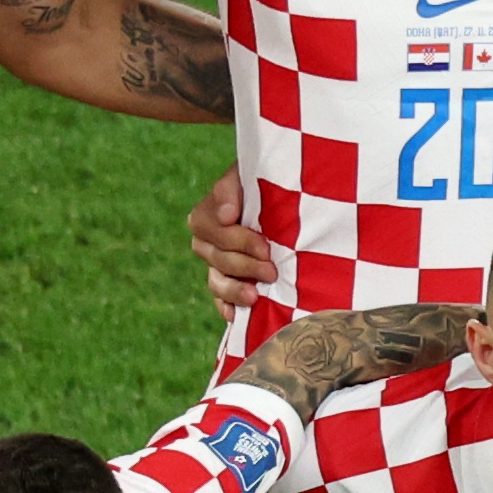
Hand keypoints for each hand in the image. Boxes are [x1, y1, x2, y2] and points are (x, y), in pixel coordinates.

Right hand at [189, 168, 276, 318]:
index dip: (238, 240)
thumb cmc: (267, 187)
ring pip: (216, 281)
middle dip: (245, 266)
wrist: (285, 204)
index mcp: (207, 216)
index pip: (212, 231)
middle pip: (217, 259)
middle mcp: (207, 243)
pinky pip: (220, 300)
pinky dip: (228, 307)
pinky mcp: (229, 283)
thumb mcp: (248, 177)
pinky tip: (237, 315)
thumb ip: (230, 189)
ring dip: (235, 290)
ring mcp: (217, 266)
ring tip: (255, 296)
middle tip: (272, 270)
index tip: (265, 246)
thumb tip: (225, 216)